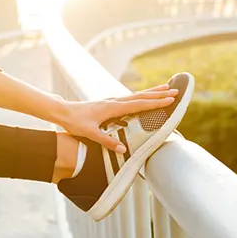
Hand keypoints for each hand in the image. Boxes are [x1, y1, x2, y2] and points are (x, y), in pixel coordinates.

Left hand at [57, 84, 177, 152]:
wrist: (62, 111)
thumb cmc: (74, 122)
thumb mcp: (90, 133)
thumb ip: (107, 141)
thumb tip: (124, 149)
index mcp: (112, 107)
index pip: (139, 104)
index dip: (155, 102)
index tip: (170, 99)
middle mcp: (113, 101)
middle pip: (140, 96)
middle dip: (158, 94)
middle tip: (175, 91)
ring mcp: (111, 101)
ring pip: (135, 95)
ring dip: (150, 92)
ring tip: (164, 88)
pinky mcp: (108, 104)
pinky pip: (128, 98)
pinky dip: (139, 96)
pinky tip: (142, 97)